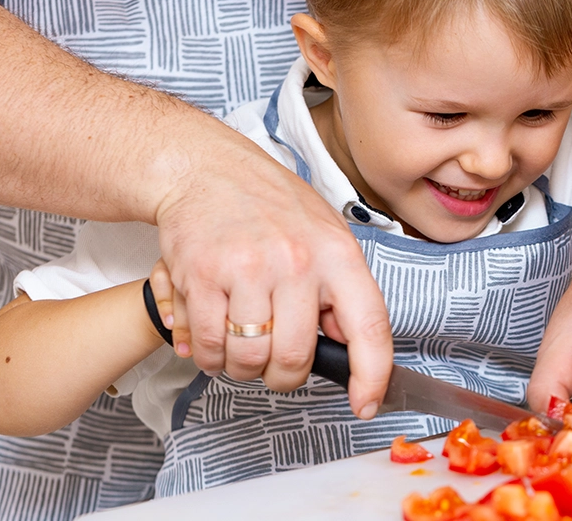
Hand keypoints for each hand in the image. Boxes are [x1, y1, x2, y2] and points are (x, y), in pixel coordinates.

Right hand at [152, 157, 391, 418]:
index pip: (369, 326)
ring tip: (242, 342)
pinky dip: (209, 356)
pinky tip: (214, 335)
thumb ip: (339, 290)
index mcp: (337, 254)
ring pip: (249, 360)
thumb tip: (348, 346)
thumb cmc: (271, 205)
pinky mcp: (200, 277)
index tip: (365, 403)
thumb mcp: (326, 236)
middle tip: (276, 361)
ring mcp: (246, 269)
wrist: (207, 169)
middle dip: (284, 375)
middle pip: (295, 358)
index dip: (371, 374)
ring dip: (242, 367)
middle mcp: (296, 262)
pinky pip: (208, 347)